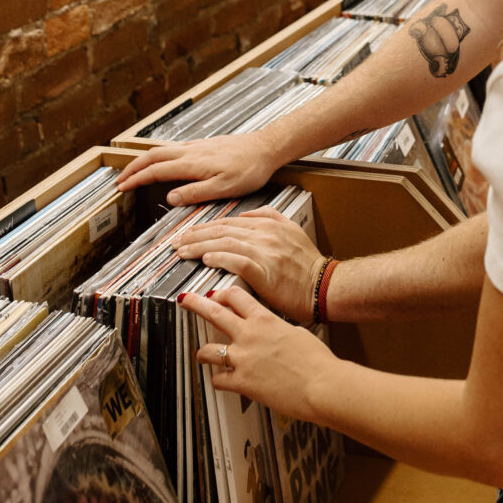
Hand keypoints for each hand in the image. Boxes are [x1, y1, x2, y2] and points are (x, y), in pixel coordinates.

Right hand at [116, 131, 282, 206]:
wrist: (266, 148)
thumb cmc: (249, 169)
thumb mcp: (223, 188)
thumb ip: (195, 192)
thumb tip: (169, 198)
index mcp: (192, 163)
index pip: (155, 170)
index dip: (136, 179)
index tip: (121, 187)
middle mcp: (190, 151)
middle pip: (152, 156)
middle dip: (132, 168)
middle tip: (119, 180)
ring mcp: (196, 146)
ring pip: (161, 150)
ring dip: (144, 161)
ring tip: (134, 172)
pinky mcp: (203, 145)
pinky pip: (173, 148)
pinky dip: (159, 156)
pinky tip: (162, 162)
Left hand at [173, 206, 324, 323]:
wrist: (325, 287)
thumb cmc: (309, 266)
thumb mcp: (292, 230)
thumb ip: (270, 217)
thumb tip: (246, 215)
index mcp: (269, 225)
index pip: (229, 222)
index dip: (206, 227)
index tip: (189, 233)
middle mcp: (266, 234)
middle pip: (222, 230)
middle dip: (196, 235)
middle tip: (177, 242)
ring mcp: (266, 251)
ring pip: (225, 243)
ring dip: (200, 246)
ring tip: (183, 251)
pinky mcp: (265, 271)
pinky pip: (237, 260)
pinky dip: (219, 258)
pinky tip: (205, 259)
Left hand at [180, 285, 334, 421]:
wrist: (322, 385)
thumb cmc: (317, 361)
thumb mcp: (297, 333)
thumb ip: (278, 330)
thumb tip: (274, 333)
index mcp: (265, 320)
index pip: (235, 296)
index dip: (221, 293)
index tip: (214, 294)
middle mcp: (249, 335)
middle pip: (214, 312)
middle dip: (196, 303)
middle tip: (185, 300)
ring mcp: (243, 359)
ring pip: (209, 350)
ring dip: (203, 352)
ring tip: (201, 353)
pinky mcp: (242, 382)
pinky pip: (219, 380)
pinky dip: (219, 381)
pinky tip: (222, 382)